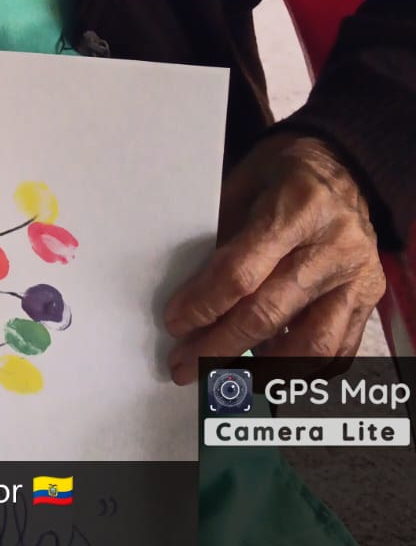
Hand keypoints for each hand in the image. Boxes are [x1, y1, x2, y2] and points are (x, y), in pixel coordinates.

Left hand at [163, 132, 384, 383]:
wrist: (344, 164)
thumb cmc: (284, 172)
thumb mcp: (243, 185)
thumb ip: (221, 237)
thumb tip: (189, 294)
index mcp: (297, 207)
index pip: (242, 272)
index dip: (204, 304)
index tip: (176, 323)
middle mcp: (333, 245)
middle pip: (269, 313)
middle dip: (219, 346)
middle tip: (184, 364)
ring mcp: (356, 275)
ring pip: (310, 342)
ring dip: (262, 370)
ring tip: (225, 381)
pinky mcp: (369, 296)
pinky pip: (340, 347)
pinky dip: (304, 369)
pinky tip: (271, 375)